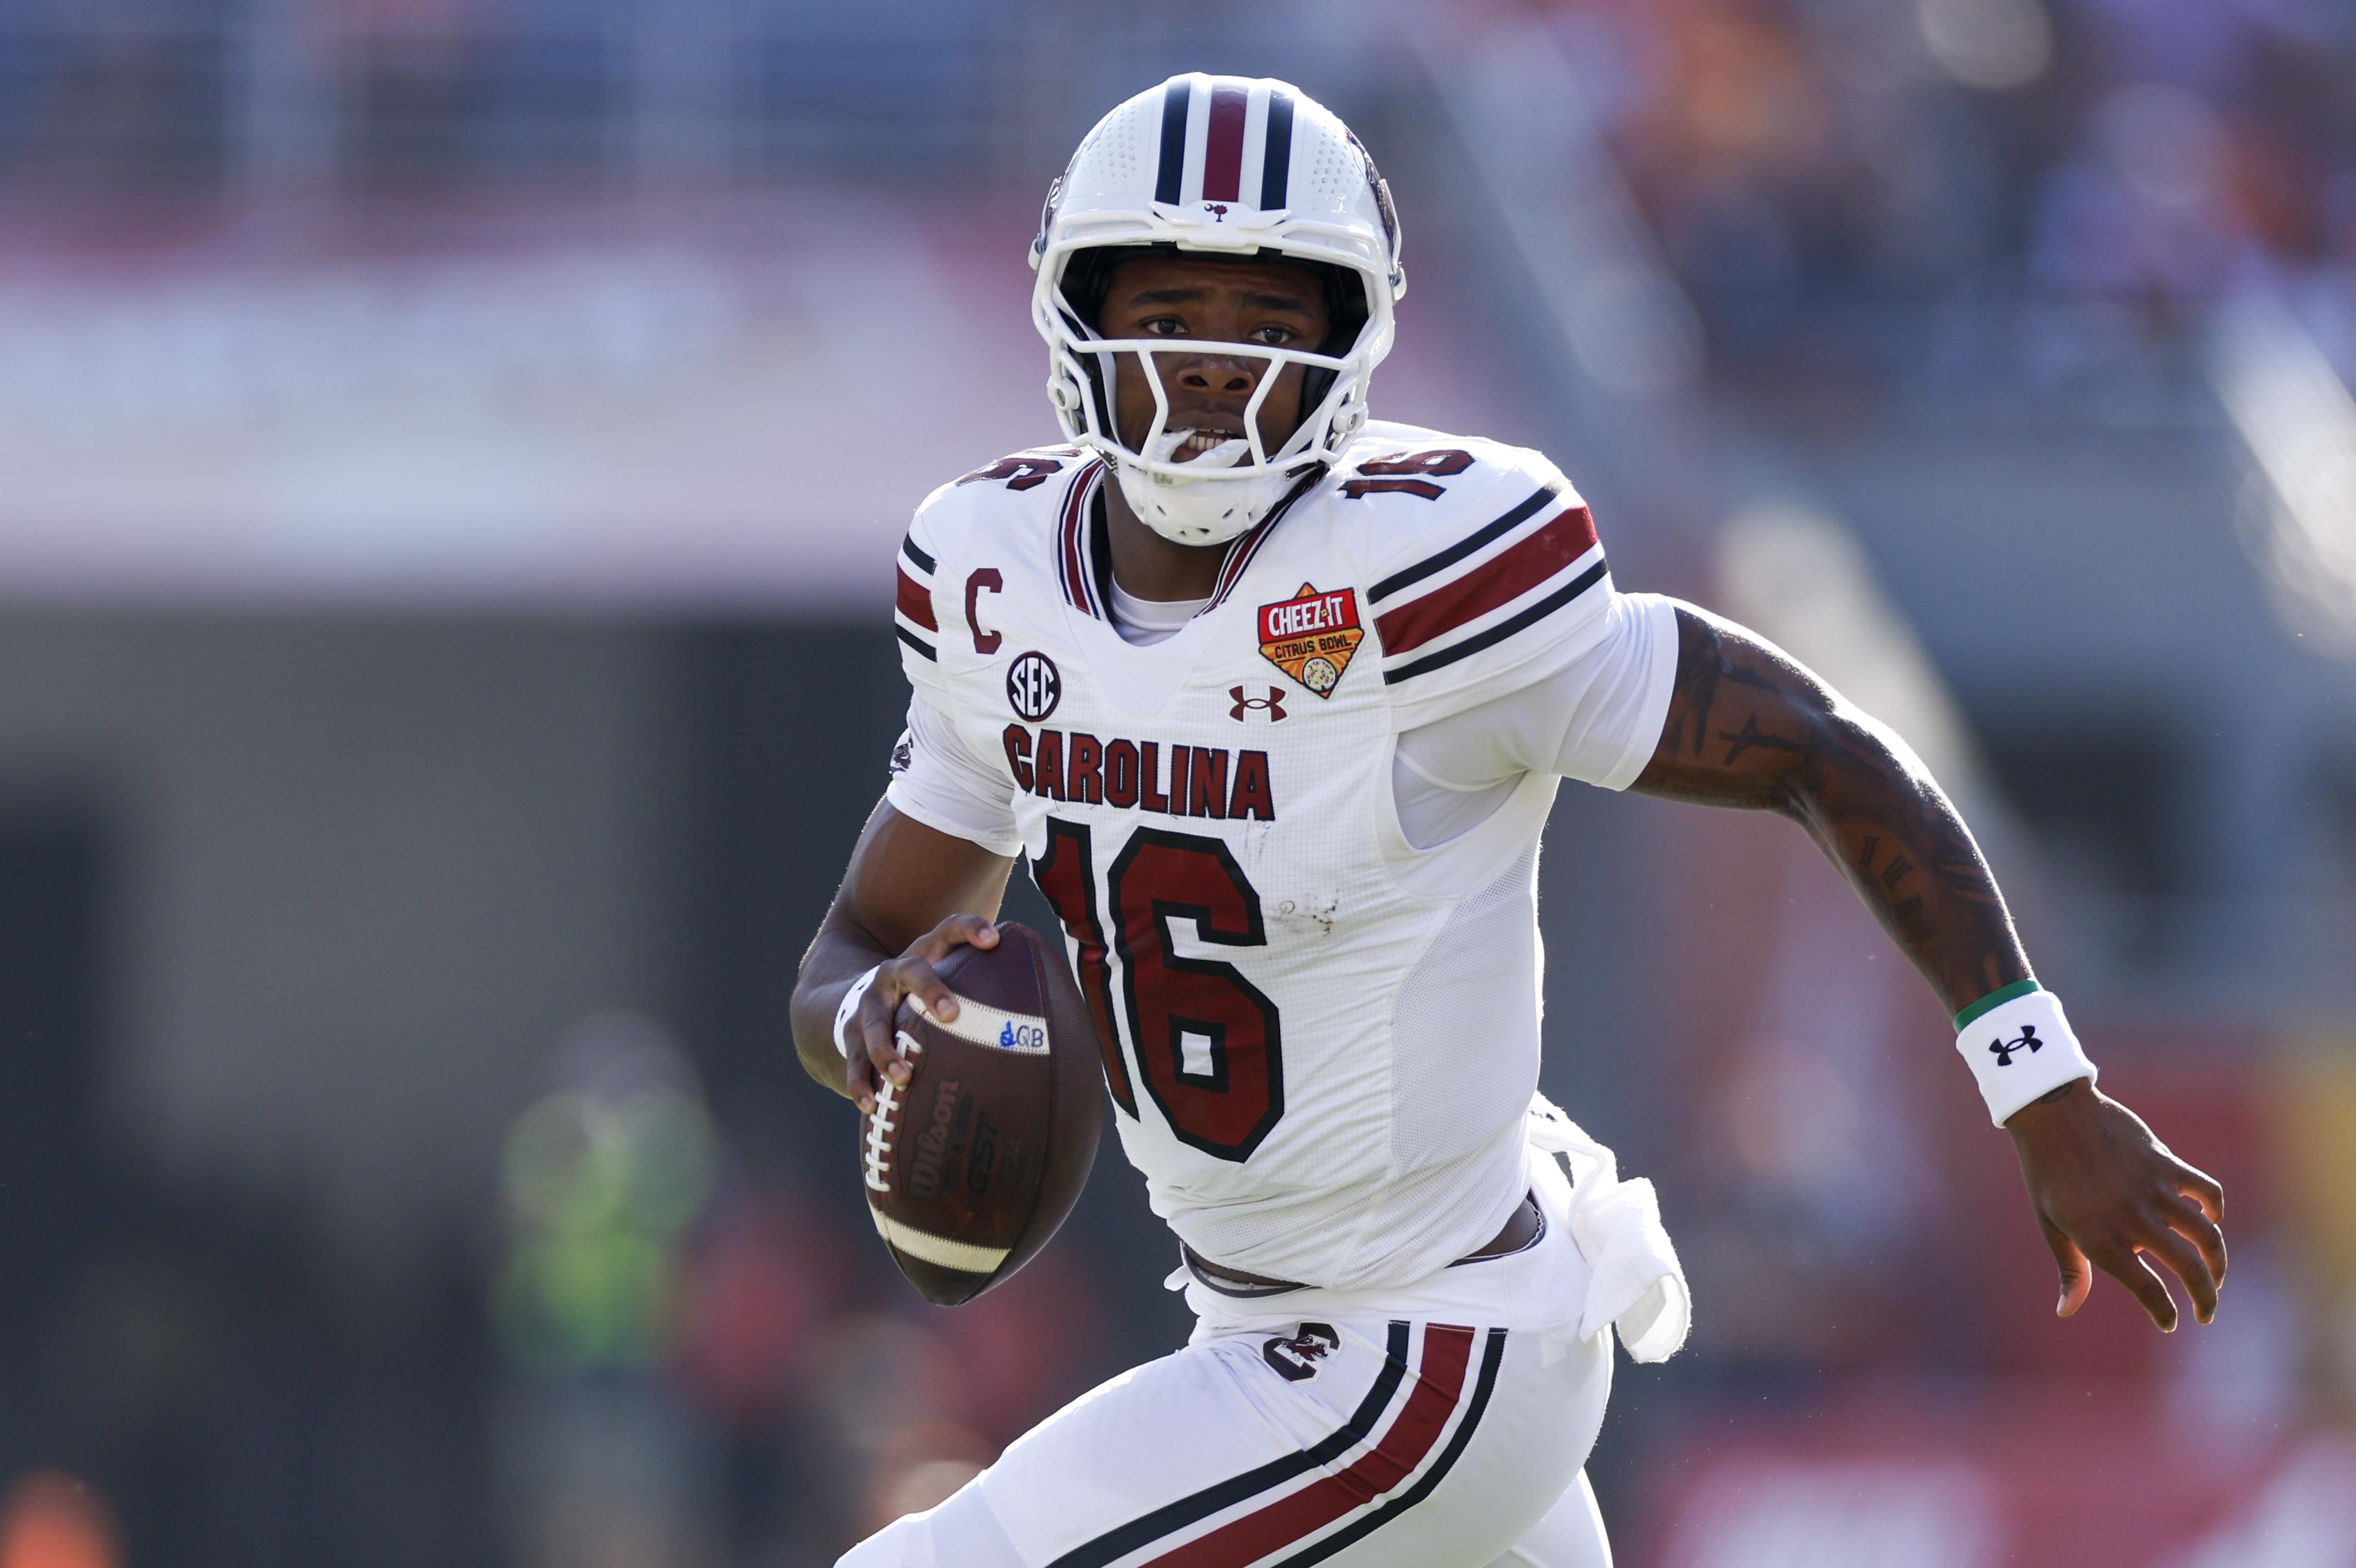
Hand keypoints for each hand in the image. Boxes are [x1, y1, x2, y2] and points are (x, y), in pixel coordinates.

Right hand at [842, 916, 998, 1114]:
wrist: (858, 1001)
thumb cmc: (926, 997)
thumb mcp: (951, 982)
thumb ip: (989, 990)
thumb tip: (1057, 1022)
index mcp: (926, 955)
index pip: (948, 931)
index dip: (970, 930)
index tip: (994, 939)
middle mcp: (894, 974)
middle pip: (910, 973)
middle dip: (930, 990)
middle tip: (952, 1014)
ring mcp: (869, 1003)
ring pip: (873, 1022)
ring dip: (886, 1050)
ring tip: (904, 1077)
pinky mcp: (849, 1035)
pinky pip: (852, 1060)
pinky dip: (861, 1083)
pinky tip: (872, 1105)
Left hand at [2006, 1079, 2225, 1330]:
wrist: (2051, 1112)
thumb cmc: (2047, 1172)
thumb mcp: (2050, 1224)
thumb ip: (2071, 1269)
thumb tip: (2067, 1311)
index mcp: (2098, 1238)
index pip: (2146, 1289)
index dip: (2163, 1312)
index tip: (2171, 1323)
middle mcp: (2130, 1217)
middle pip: (2188, 1268)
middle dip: (2206, 1298)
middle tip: (2207, 1313)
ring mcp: (2151, 1189)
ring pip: (2207, 1236)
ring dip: (2219, 1261)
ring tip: (2215, 1276)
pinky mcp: (2165, 1162)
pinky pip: (2207, 1191)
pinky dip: (2216, 1209)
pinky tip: (2212, 1220)